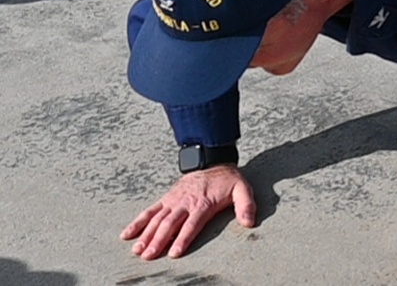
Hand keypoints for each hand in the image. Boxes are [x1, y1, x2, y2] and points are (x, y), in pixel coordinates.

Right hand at [121, 165, 256, 259]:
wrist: (211, 159)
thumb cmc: (227, 179)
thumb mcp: (243, 189)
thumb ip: (246, 205)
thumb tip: (249, 222)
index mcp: (203, 204)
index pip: (191, 224)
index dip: (183, 239)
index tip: (174, 253)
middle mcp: (185, 203)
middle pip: (169, 224)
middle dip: (158, 241)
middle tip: (148, 256)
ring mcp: (173, 201)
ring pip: (156, 219)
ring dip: (145, 235)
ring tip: (137, 250)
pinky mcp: (166, 199)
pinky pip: (149, 211)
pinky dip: (138, 222)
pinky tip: (127, 234)